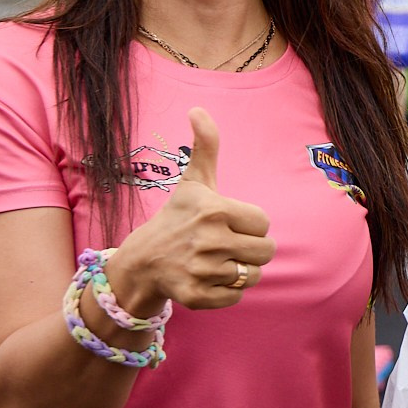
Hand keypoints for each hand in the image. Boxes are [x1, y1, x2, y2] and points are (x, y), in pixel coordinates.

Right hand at [110, 108, 275, 311]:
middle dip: (250, 249)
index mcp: (215, 209)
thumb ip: (206, 145)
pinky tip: (207, 278)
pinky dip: (226, 291)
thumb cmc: (177, 217)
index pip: (264, 223)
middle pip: (265, 251)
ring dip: (239, 271)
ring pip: (252, 276)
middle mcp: (208, 240)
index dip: (249, 224)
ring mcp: (201, 270)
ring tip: (217, 261)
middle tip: (226, 245)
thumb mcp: (194, 181)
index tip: (228, 223)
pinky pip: (235, 297)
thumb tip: (197, 109)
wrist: (142, 261)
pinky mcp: (196, 297)